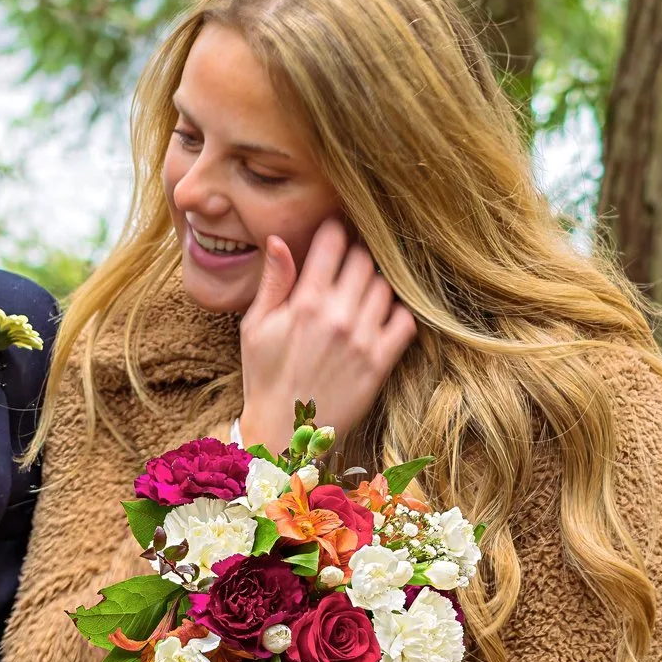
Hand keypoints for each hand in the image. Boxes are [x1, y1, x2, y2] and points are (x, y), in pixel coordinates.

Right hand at [238, 218, 415, 453]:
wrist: (284, 431)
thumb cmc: (265, 376)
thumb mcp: (255, 325)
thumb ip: (273, 280)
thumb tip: (279, 239)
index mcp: (305, 302)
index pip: (333, 242)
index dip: (335, 230)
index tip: (334, 233)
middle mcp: (337, 316)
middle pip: (364, 259)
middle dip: (356, 254)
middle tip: (348, 264)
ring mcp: (363, 340)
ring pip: (385, 286)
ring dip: (376, 283)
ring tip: (362, 293)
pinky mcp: (380, 363)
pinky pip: (405, 322)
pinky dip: (398, 313)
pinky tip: (381, 317)